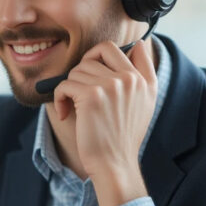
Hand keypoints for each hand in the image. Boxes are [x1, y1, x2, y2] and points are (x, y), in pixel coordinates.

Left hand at [52, 39, 156, 205]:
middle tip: (80, 90)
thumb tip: (142, 43)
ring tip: (75, 106)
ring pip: (76, 71)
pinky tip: (65, 112)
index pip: (113, 48)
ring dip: (70, 88)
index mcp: (141, 78)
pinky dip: (59, 98)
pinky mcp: (92, 96)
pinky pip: (65, 84)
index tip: (91, 78)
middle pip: (92, 55)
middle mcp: (128, 78)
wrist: (114, 163)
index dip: (95, 58)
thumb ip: (145, 70)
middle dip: (81, 71)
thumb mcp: (146, 102)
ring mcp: (110, 85)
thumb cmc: (123, 135)